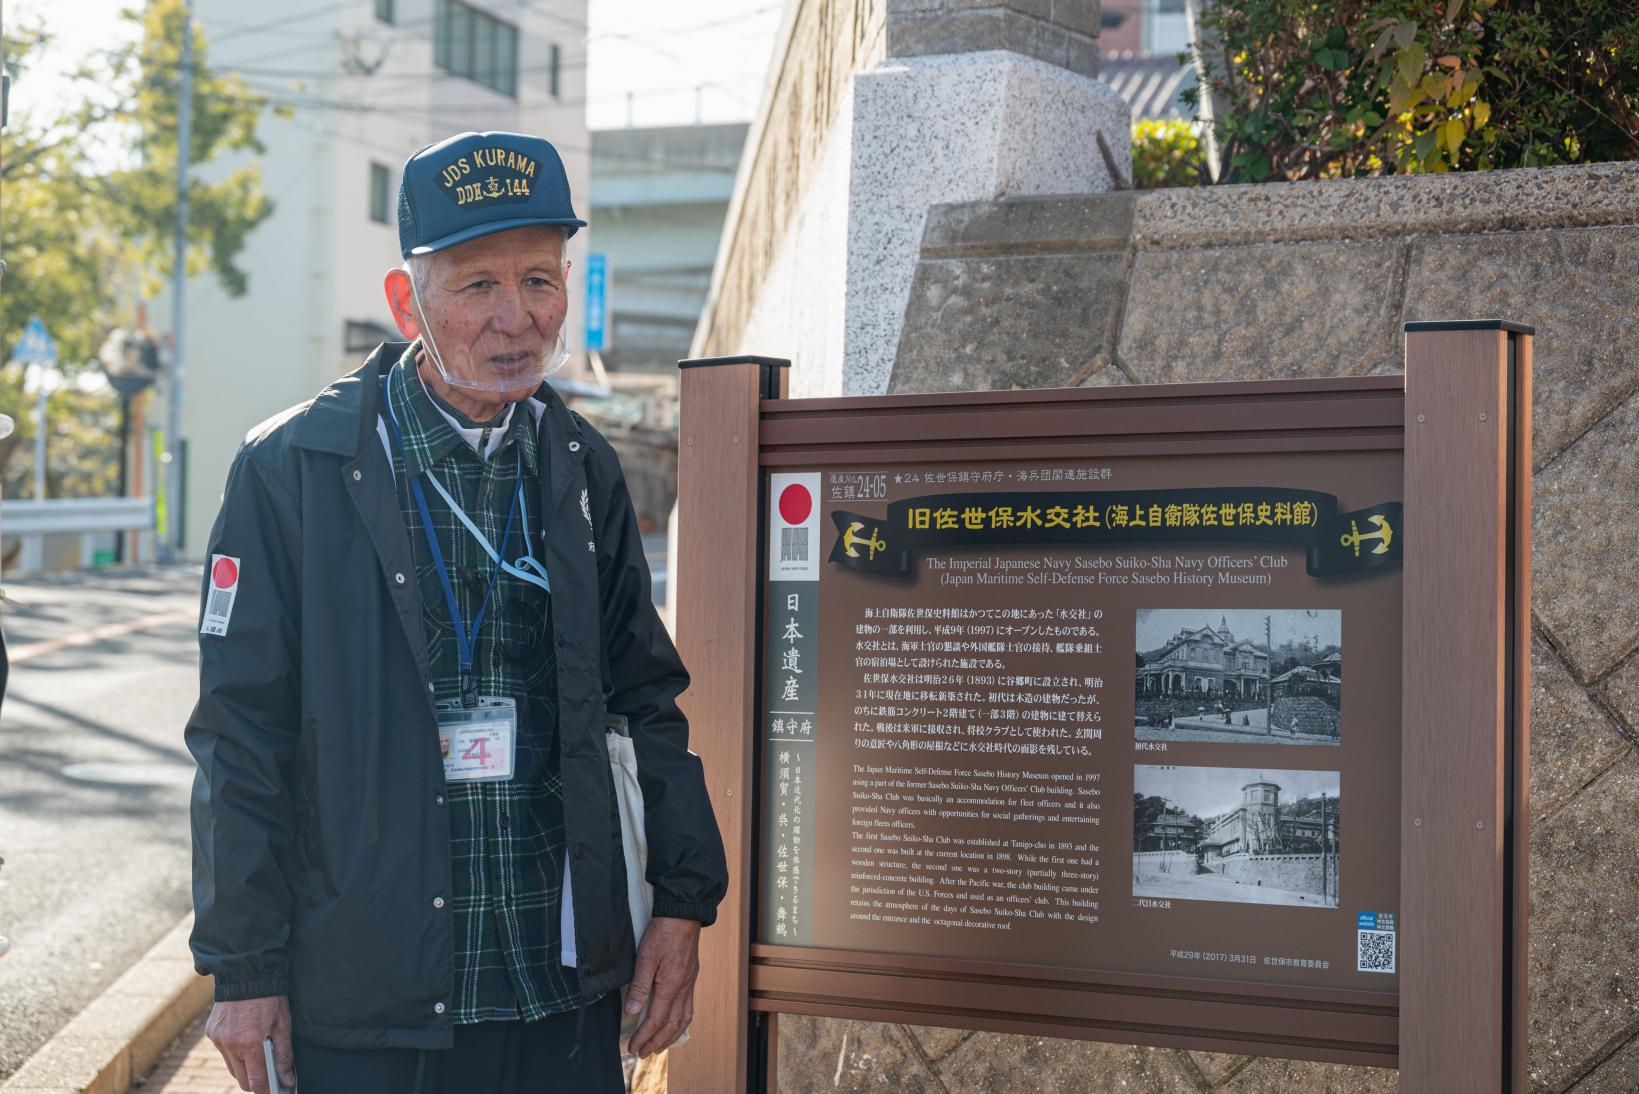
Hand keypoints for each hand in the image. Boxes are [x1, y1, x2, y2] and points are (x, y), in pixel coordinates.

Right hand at [204, 995, 295, 1092]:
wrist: (246, 973)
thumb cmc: (270, 998)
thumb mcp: (283, 1025)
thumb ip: (284, 1055)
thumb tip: (287, 1080)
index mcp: (250, 1043)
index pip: (256, 1081)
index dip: (266, 1090)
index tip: (274, 1091)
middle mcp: (230, 1044)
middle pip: (242, 1079)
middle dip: (255, 1082)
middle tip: (269, 1078)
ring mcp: (218, 1039)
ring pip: (232, 1067)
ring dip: (245, 1068)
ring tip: (259, 1057)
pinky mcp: (212, 1033)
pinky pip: (224, 1052)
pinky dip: (235, 1053)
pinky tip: (246, 1041)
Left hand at [624, 916, 700, 1057]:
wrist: (683, 915)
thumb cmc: (663, 932)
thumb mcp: (645, 957)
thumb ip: (639, 986)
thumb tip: (632, 1011)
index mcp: (671, 985)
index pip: (656, 1020)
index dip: (644, 1036)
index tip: (633, 1047)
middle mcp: (683, 988)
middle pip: (670, 1025)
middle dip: (656, 1042)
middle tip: (643, 1054)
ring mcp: (689, 984)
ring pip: (683, 1019)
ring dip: (670, 1036)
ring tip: (659, 1046)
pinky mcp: (691, 978)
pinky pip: (689, 1008)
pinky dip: (682, 1022)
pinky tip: (676, 1025)